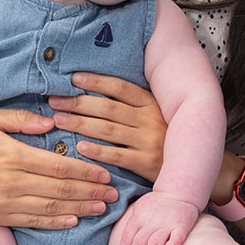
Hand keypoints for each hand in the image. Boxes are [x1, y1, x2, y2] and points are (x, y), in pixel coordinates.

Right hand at [0, 108, 118, 228]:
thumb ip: (20, 118)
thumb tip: (51, 121)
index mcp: (13, 155)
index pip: (58, 165)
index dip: (85, 171)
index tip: (105, 173)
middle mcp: (11, 181)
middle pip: (61, 188)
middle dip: (91, 191)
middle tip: (114, 192)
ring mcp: (5, 202)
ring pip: (52, 207)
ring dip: (80, 208)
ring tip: (102, 207)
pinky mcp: (0, 216)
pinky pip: (34, 221)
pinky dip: (56, 222)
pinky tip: (74, 220)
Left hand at [48, 72, 166, 182]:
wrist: (189, 165)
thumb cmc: (163, 137)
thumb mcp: (153, 114)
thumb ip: (131, 105)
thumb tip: (94, 91)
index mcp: (150, 103)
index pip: (119, 87)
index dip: (95, 81)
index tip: (73, 78)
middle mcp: (149, 119)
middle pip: (108, 108)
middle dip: (78, 103)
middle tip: (55, 101)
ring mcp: (148, 141)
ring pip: (108, 129)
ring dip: (81, 124)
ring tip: (59, 120)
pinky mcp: (146, 162)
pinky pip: (117, 156)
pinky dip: (97, 151)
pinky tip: (80, 147)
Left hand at [117, 193, 198, 244]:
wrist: (178, 192)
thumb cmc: (157, 203)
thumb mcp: (139, 207)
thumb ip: (132, 222)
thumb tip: (124, 242)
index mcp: (139, 218)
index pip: (127, 237)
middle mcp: (151, 222)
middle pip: (139, 243)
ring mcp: (167, 224)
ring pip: (155, 244)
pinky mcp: (181, 226)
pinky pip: (176, 240)